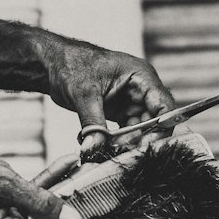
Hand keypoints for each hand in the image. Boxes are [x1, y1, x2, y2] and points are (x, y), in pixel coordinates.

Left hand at [39, 38, 174, 156]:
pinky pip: (126, 131)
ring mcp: (131, 101)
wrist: (54, 63)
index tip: (146, 146)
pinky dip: (117, 141)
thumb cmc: (71, 64)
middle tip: (124, 155)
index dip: (160, 127)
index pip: (163, 105)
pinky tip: (105, 148)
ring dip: (128, 143)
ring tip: (111, 152)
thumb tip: (95, 149)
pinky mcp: (120, 111)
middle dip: (141, 139)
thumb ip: (92, 124)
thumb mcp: (83, 94)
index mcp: (141, 76)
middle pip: (155, 121)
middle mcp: (141, 89)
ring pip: (140, 129)